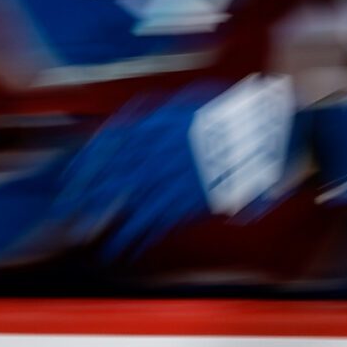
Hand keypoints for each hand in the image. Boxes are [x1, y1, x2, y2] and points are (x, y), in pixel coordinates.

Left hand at [54, 73, 295, 261]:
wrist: (279, 132)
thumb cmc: (243, 114)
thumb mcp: (197, 101)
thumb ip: (167, 113)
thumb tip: (143, 123)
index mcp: (159, 122)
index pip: (110, 145)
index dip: (87, 165)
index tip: (71, 180)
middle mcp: (161, 148)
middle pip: (112, 175)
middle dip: (87, 196)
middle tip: (67, 215)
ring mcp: (176, 174)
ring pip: (129, 200)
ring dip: (106, 220)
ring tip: (87, 236)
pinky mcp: (193, 198)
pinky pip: (157, 218)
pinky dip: (138, 233)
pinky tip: (124, 245)